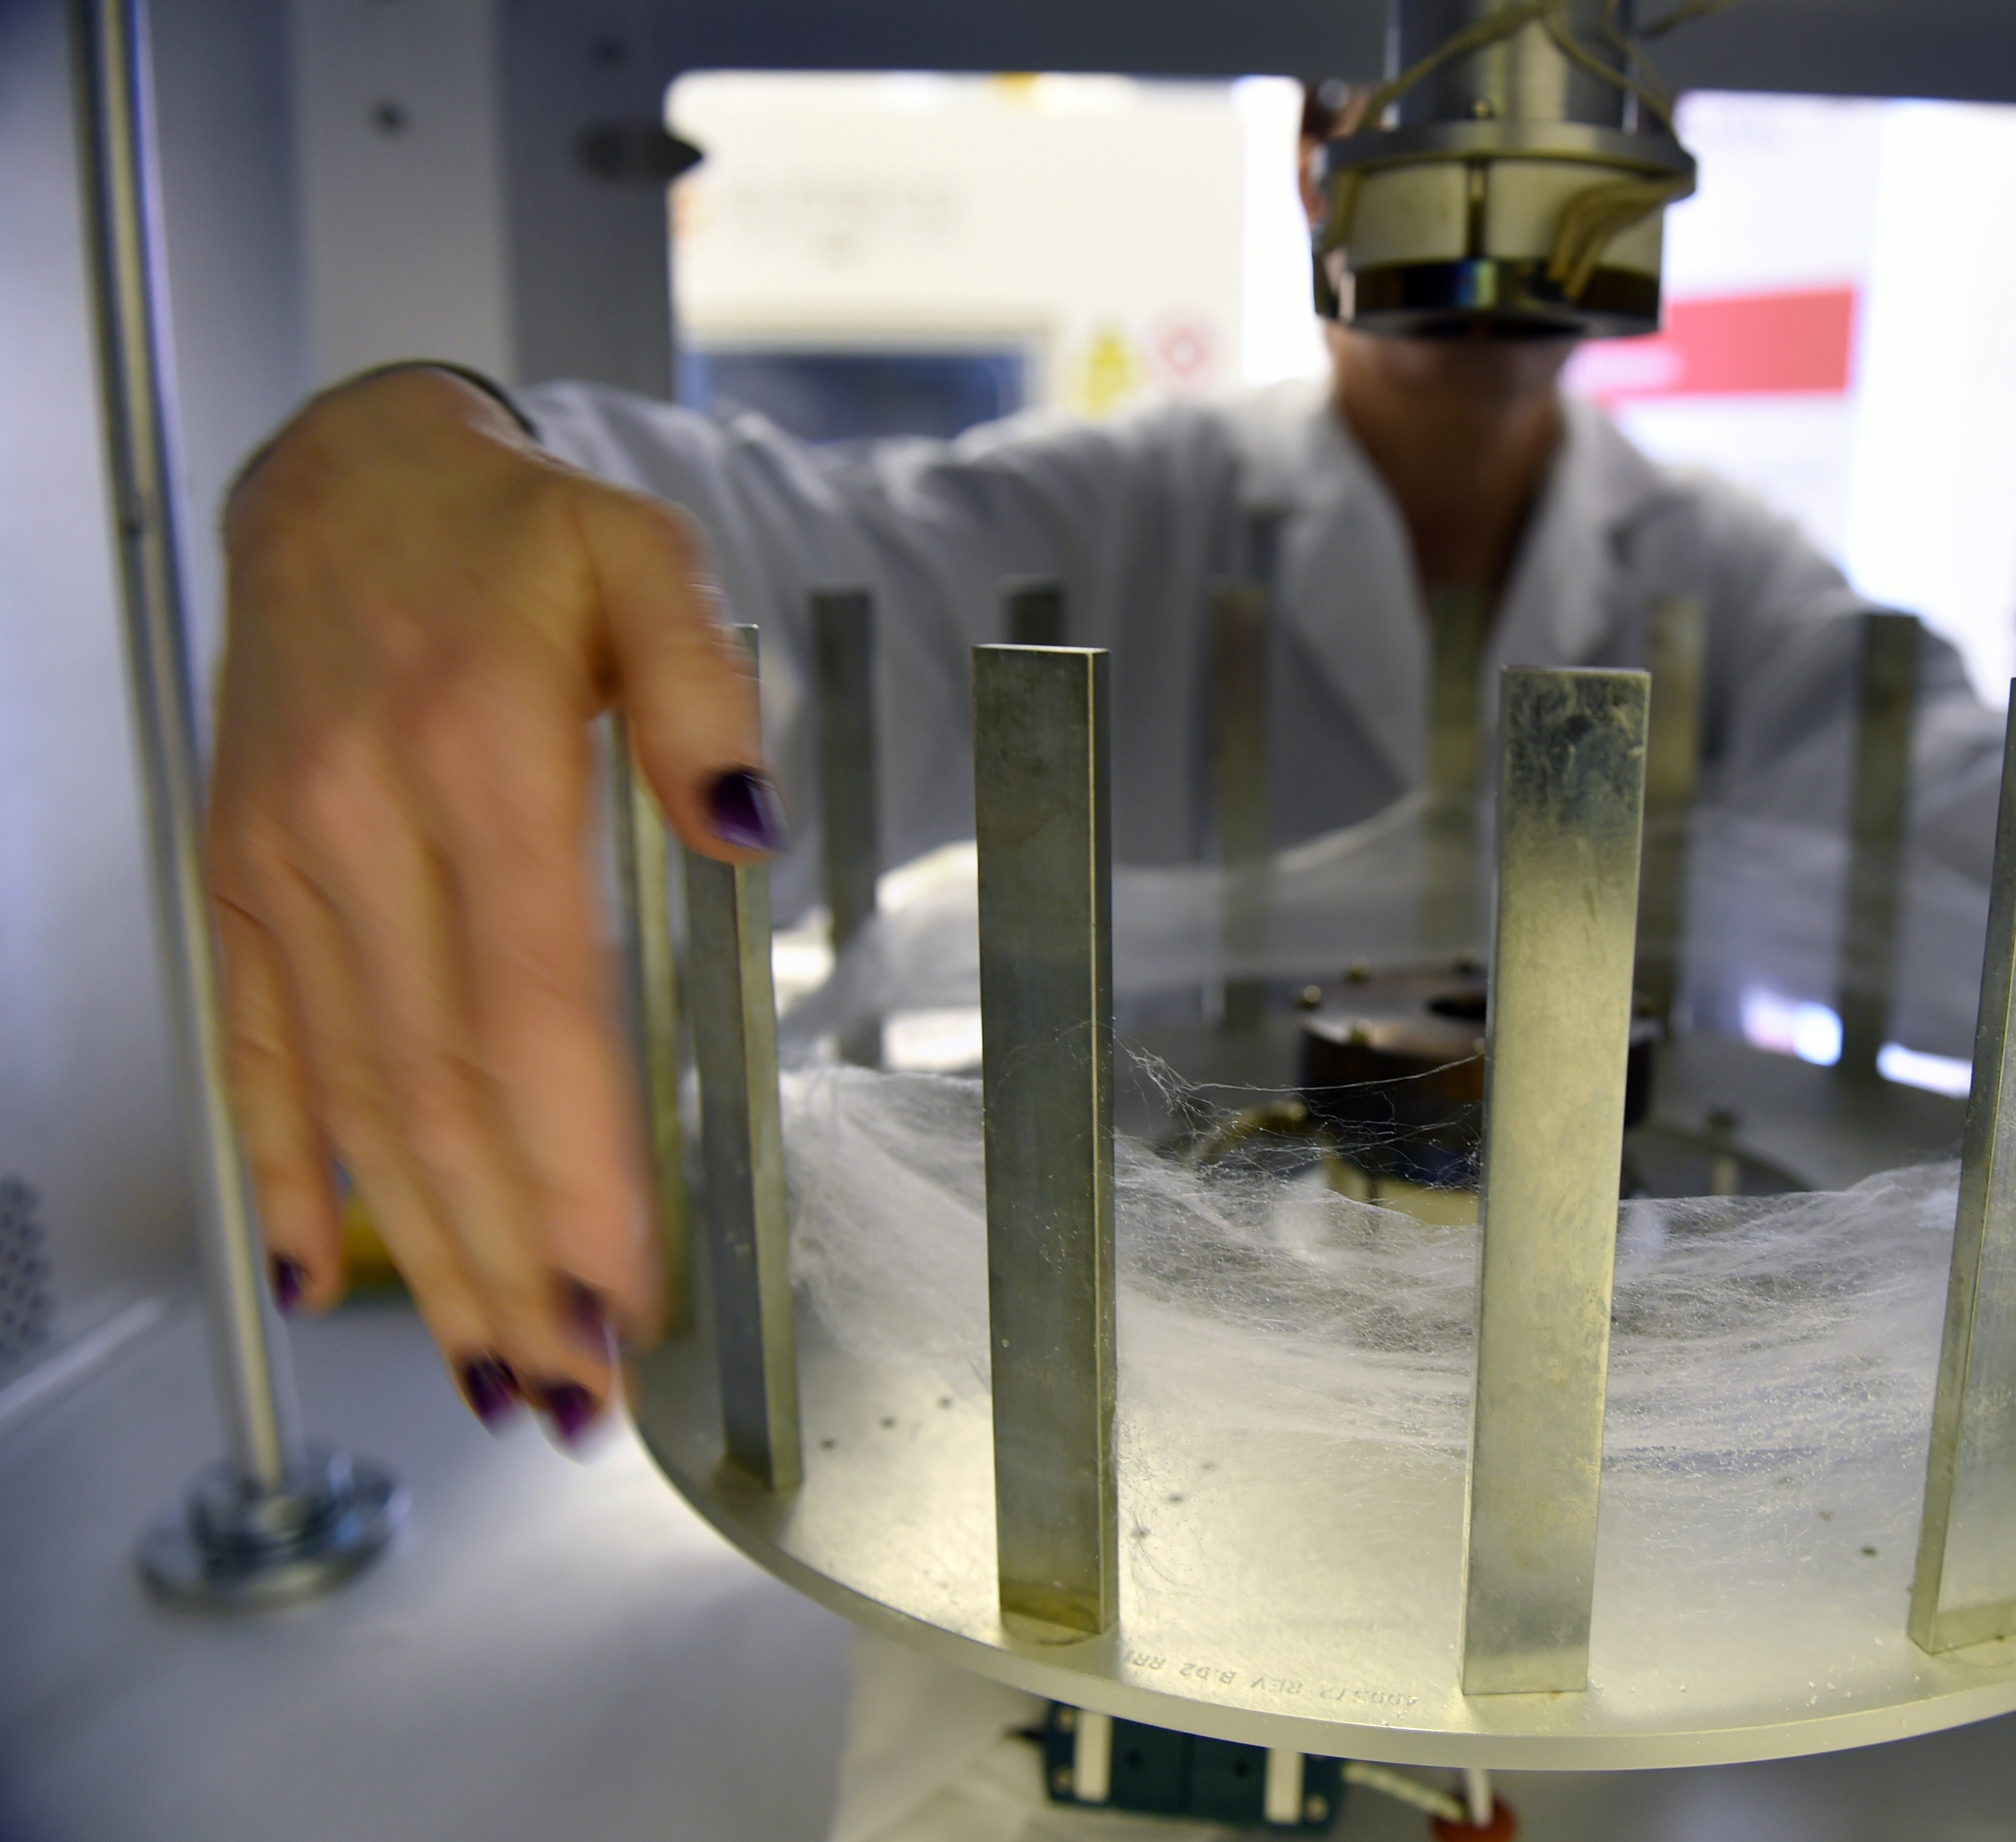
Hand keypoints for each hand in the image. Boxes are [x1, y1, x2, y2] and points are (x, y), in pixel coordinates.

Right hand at [211, 366, 777, 1439]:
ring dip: (422, 1253)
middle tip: (575, 1389)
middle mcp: (359, 826)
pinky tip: (318, 1277)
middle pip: (439, 1090)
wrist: (347, 478)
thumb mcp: (649, 566)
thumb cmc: (517, 537)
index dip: (578, 1168)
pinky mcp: (237, 880)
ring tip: (493, 1373)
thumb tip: (749, 829)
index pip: (534, 1010)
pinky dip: (282, 1172)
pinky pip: (256, 1050)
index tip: (627, 1287)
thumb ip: (707, 697)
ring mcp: (281, 863)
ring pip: (356, 1099)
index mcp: (475, 759)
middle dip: (510, 1259)